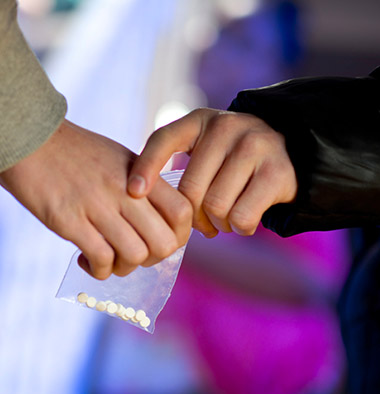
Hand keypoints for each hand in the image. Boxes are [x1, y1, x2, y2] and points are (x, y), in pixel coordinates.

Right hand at [0, 120, 191, 278]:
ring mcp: (98, 205)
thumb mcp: (122, 159)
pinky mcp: (70, 220)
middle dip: (153, 259)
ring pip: (135, 255)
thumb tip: (161, 223)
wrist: (33, 138)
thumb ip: (145, 187)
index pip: (182, 211)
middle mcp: (126, 190)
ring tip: (109, 260)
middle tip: (135, 255)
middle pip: (164, 243)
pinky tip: (87, 261)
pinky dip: (99, 270)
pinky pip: (101, 259)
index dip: (180, 235)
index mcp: (142, 174)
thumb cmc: (80, 154)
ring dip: (125, 268)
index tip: (162, 240)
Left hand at [127, 108, 296, 236]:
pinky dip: (239, 228)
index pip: (164, 140)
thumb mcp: (206, 150)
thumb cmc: (234, 161)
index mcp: (201, 120)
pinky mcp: (276, 172)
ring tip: (223, 221)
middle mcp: (227, 127)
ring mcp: (254, 146)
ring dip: (218, 225)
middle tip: (202, 225)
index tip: (133, 192)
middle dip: (194, 217)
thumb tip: (142, 198)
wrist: (291, 152)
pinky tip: (243, 221)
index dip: (145, 167)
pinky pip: (242, 217)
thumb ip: (181, 164)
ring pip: (216, 207)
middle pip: (191, 190)